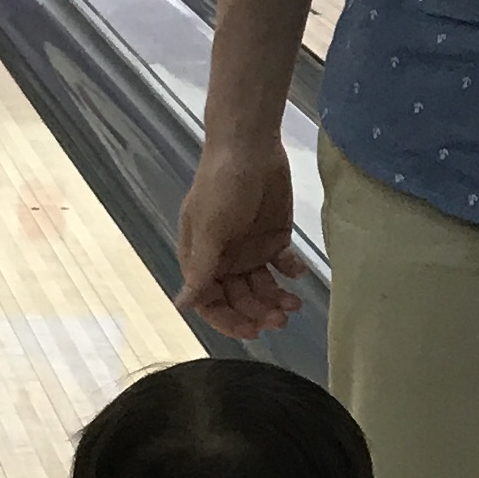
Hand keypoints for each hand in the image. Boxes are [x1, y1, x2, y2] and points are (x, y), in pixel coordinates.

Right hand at [178, 132, 304, 339]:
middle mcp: (224, 259)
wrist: (250, 146)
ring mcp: (250, 249)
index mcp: (201, 258)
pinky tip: (297, 271)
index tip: (252, 331)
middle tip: (280, 318)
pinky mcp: (274, 237)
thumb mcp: (209, 228)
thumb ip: (201, 268)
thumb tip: (181, 305)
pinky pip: (282, 265)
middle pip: (240, 299)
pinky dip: (291, 272)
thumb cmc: (221, 185)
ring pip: (263, 287)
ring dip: (276, 299)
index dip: (229, 320)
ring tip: (294, 303)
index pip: (211, 302)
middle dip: (258, 312)